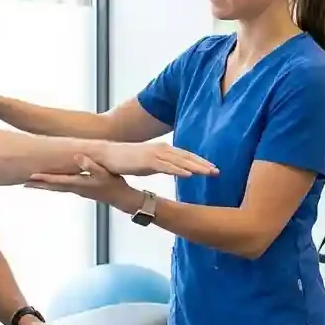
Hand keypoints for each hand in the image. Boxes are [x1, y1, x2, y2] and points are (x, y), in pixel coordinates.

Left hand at [26, 155, 144, 211]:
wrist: (122, 199)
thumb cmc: (115, 185)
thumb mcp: (105, 173)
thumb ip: (92, 165)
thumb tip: (78, 158)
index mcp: (79, 183)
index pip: (57, 180)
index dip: (43, 178)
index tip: (30, 176)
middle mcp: (75, 188)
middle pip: (52, 186)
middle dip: (37, 184)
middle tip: (22, 182)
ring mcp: (78, 189)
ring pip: (56, 187)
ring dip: (43, 185)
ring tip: (29, 183)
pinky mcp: (81, 189)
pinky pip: (62, 186)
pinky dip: (53, 184)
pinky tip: (49, 182)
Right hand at [92, 141, 216, 177]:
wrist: (105, 154)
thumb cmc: (125, 159)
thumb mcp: (146, 162)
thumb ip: (159, 164)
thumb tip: (168, 170)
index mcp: (162, 150)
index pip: (186, 156)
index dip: (200, 162)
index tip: (213, 169)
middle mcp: (161, 150)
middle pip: (187, 157)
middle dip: (204, 164)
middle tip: (218, 172)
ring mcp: (155, 155)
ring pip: (180, 161)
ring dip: (196, 167)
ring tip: (210, 173)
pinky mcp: (147, 161)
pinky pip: (166, 166)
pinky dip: (179, 170)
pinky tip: (189, 174)